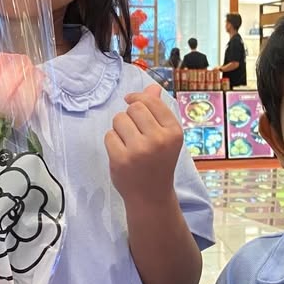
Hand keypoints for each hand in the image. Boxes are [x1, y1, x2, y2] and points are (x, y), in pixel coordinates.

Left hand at [106, 82, 182, 205]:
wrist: (151, 196)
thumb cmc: (158, 162)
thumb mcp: (165, 137)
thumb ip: (158, 111)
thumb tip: (152, 87)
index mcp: (174, 132)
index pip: (151, 101)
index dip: (138, 97)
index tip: (131, 101)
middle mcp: (159, 139)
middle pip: (134, 108)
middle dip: (130, 116)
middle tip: (134, 132)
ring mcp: (139, 150)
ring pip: (119, 119)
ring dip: (120, 128)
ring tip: (128, 143)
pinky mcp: (121, 159)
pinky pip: (109, 135)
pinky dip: (112, 142)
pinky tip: (122, 153)